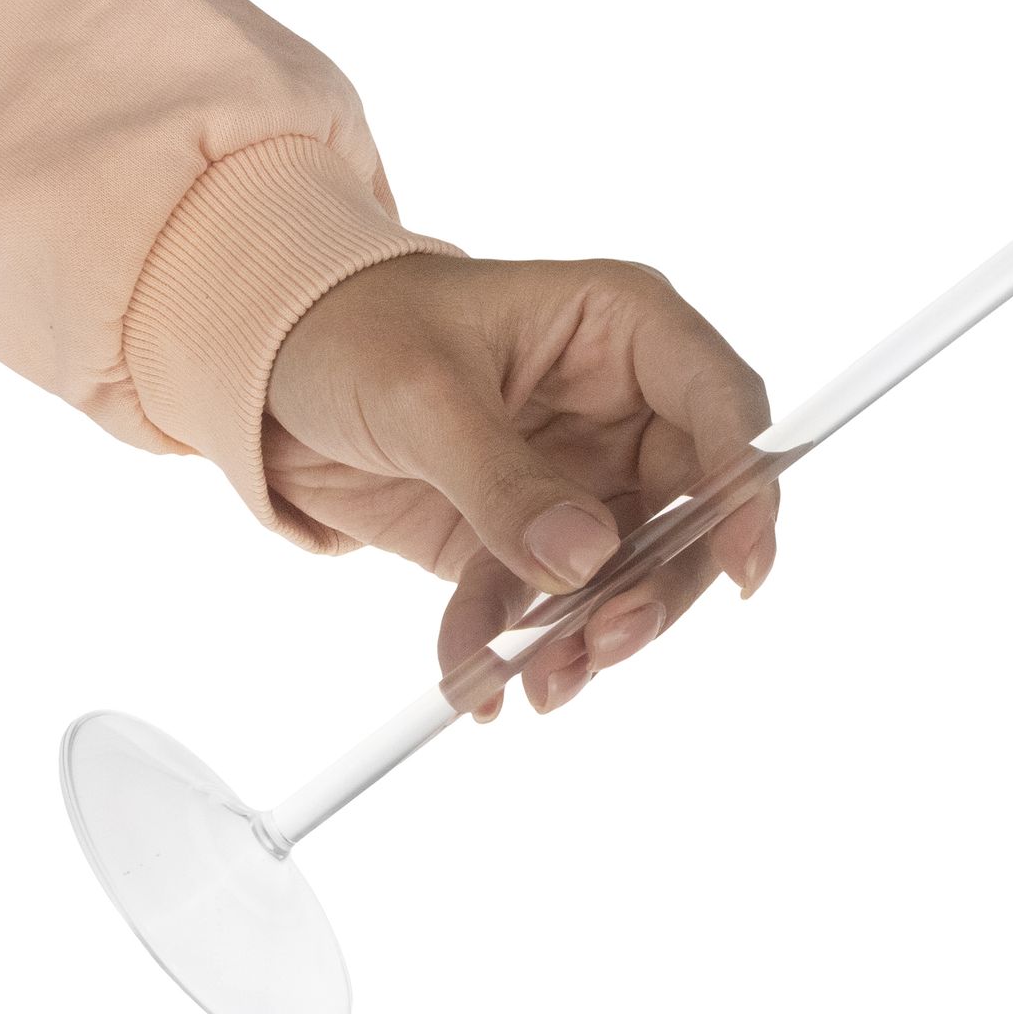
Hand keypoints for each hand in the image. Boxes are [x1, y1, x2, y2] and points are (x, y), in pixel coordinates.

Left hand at [265, 253, 777, 718]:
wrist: (265, 378)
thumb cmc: (350, 331)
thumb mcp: (421, 395)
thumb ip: (506, 482)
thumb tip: (588, 562)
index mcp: (622, 329)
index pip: (722, 402)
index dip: (748, 482)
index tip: (743, 565)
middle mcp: (624, 406)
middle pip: (695, 508)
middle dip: (658, 585)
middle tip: (609, 642)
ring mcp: (584, 476)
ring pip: (630, 571)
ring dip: (591, 631)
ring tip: (539, 683)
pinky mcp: (533, 534)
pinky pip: (545, 602)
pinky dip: (512, 645)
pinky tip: (473, 680)